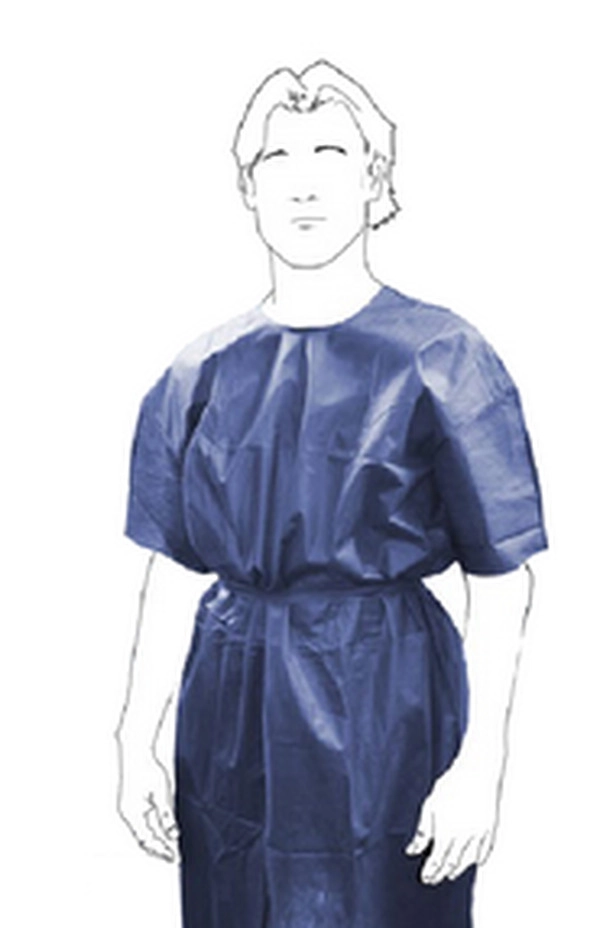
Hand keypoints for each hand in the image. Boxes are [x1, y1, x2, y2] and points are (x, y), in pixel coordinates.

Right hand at [115, 734, 179, 862]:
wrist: (136, 752)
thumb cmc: (147, 769)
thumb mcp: (162, 794)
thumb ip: (167, 816)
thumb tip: (172, 834)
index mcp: (133, 814)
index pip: (147, 840)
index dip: (161, 850)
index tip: (174, 857)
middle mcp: (128, 814)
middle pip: (144, 838)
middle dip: (160, 848)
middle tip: (174, 856)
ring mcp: (129, 809)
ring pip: (144, 831)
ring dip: (158, 838)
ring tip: (172, 846)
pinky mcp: (132, 803)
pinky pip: (143, 821)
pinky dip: (154, 827)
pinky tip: (164, 830)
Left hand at [405, 752, 501, 883]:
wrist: (477, 771)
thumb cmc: (452, 784)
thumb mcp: (430, 805)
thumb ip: (423, 831)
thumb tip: (413, 850)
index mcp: (447, 832)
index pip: (437, 861)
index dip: (431, 872)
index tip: (426, 878)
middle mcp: (464, 838)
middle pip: (452, 864)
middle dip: (441, 873)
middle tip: (434, 879)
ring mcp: (479, 835)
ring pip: (468, 862)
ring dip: (458, 869)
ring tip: (451, 873)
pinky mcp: (490, 830)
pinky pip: (484, 852)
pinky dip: (477, 860)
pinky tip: (473, 861)